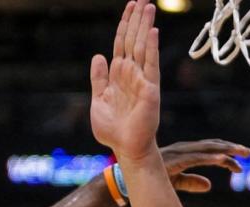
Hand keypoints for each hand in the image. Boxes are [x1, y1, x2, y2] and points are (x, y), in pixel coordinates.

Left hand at [91, 0, 161, 163]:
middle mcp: (132, 74)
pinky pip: (151, 65)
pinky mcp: (150, 90)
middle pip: (133, 40)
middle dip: (137, 19)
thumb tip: (99, 56)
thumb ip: (98, 78)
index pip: (122, 43)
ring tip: (148, 6)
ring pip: (142, 47)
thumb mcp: (98, 100)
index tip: (130, 6)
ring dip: (145, 26)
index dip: (124, 24)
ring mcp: (142, 80)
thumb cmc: (113, 131)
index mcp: (118, 75)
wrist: (125, 149)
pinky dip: (151, 48)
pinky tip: (152, 31)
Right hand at [160, 139, 249, 192]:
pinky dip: (211, 158)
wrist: (129, 180)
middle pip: (212, 146)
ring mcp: (180, 153)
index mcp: (185, 153)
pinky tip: (224, 160)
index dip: (225, 153)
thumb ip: (192, 182)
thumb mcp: (176, 181)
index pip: (210, 150)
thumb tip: (209, 185)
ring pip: (208, 150)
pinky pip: (197, 158)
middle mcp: (184, 149)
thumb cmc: (151, 179)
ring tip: (242, 154)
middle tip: (249, 152)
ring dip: (226, 151)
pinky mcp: (176, 160)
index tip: (240, 162)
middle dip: (231, 148)